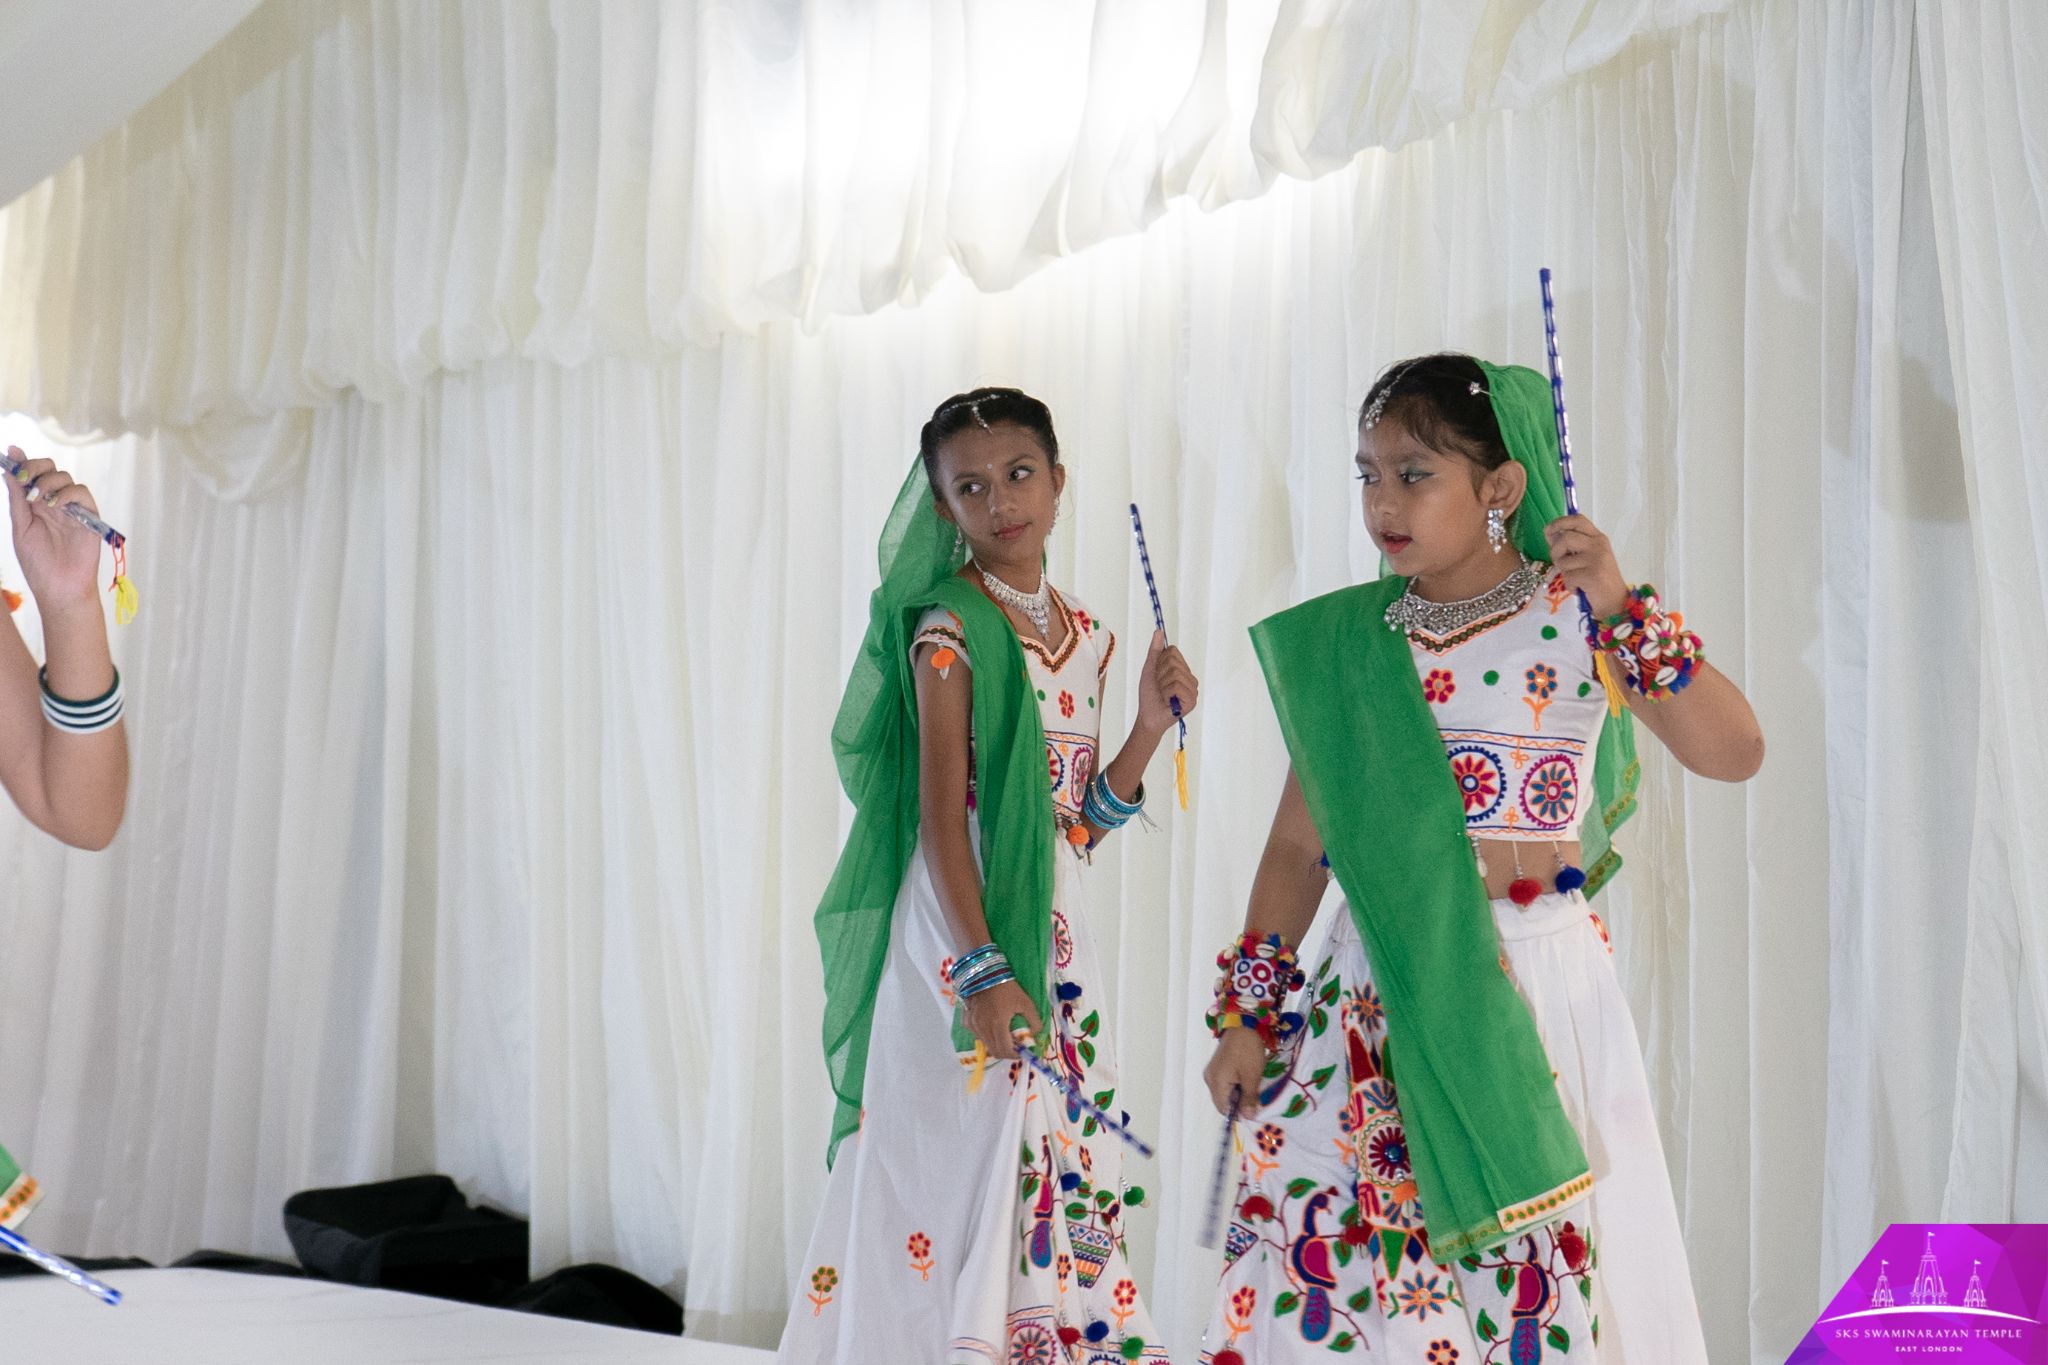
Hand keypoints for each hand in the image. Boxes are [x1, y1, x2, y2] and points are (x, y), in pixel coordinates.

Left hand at [7, 448, 104, 609]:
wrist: (58, 587)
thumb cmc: (37, 563)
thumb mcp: (20, 527)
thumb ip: (17, 498)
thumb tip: (8, 470)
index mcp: (35, 504)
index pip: (31, 474)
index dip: (23, 462)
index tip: (11, 454)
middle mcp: (54, 502)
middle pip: (49, 469)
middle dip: (35, 467)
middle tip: (25, 479)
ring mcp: (72, 508)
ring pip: (65, 477)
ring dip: (49, 482)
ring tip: (38, 500)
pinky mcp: (89, 516)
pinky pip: (81, 493)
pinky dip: (68, 493)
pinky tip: (55, 505)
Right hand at [964, 980, 1043, 1060]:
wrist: (983, 972)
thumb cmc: (1006, 987)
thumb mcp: (1025, 1002)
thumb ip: (1034, 1020)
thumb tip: (1036, 1034)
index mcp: (998, 1026)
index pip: (1005, 1051)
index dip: (1015, 1055)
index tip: (1021, 1051)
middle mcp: (983, 1029)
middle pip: (995, 1051)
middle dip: (1006, 1051)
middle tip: (1014, 1045)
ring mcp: (973, 1026)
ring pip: (985, 1043)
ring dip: (996, 1043)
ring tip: (1004, 1033)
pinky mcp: (966, 1020)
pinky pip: (976, 1034)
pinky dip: (985, 1034)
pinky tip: (991, 1024)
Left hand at [1136, 628, 1198, 736]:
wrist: (1148, 716)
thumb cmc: (1149, 694)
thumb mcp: (1150, 669)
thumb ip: (1155, 650)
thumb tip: (1159, 631)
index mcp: (1182, 669)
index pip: (1173, 651)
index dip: (1160, 661)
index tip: (1157, 674)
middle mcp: (1190, 677)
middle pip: (1173, 661)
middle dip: (1160, 674)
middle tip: (1159, 687)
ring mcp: (1193, 689)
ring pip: (1175, 673)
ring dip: (1162, 685)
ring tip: (1163, 695)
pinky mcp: (1192, 700)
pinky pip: (1177, 686)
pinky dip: (1167, 693)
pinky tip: (1168, 702)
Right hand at [1203, 1027, 1268, 1118]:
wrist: (1244, 1023)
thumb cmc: (1248, 1050)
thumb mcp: (1252, 1076)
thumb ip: (1249, 1098)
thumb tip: (1249, 1117)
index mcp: (1216, 1083)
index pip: (1223, 1109)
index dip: (1238, 1114)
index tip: (1253, 1111)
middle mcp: (1210, 1078)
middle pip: (1223, 1101)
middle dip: (1239, 1104)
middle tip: (1255, 1100)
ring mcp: (1213, 1071)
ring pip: (1225, 1092)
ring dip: (1238, 1094)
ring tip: (1253, 1088)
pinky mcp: (1218, 1065)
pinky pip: (1225, 1083)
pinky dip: (1236, 1085)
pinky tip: (1247, 1079)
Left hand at [1543, 514, 1627, 618]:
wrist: (1615, 603)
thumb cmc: (1598, 580)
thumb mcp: (1586, 557)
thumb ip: (1570, 545)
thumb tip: (1550, 533)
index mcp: (1597, 538)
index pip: (1578, 520)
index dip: (1560, 522)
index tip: (1548, 530)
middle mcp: (1598, 545)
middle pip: (1565, 538)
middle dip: (1556, 552)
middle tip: (1561, 563)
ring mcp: (1596, 559)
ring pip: (1563, 560)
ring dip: (1564, 572)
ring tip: (1576, 579)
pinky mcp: (1592, 574)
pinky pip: (1568, 577)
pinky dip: (1570, 586)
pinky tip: (1581, 589)